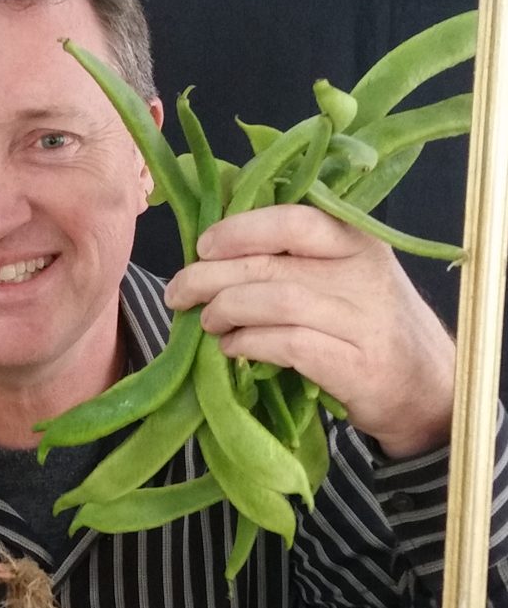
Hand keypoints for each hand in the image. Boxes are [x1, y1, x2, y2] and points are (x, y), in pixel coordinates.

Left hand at [164, 204, 455, 457]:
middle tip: (179, 293)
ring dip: (227, 311)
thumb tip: (215, 247)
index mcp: (355, 242)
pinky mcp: (356, 366)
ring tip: (207, 323)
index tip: (203, 246)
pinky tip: (232, 348)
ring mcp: (362, 321)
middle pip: (270, 263)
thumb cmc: (370, 325)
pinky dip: (250, 344)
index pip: (292, 219)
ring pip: (276, 301)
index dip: (240, 230)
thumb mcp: (345, 276)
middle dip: (210, 277)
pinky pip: (289, 345)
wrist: (427, 388)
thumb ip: (294, 258)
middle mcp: (361, 274)